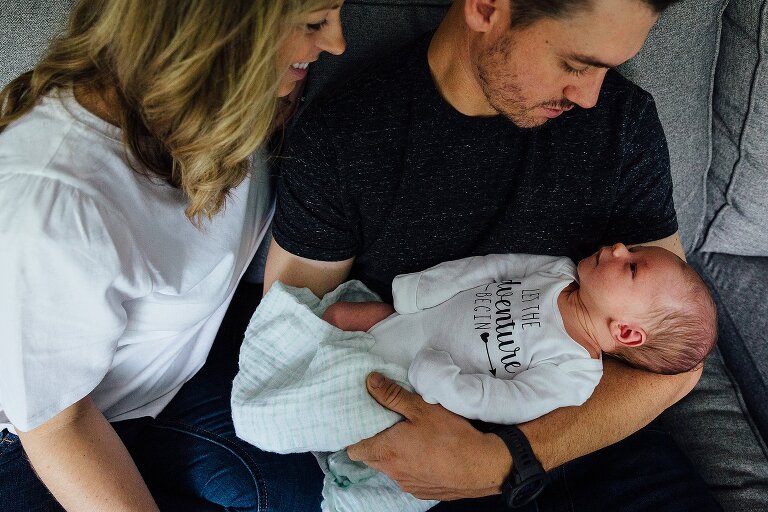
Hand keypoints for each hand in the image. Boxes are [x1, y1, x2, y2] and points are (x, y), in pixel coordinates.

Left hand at [346, 372, 509, 499]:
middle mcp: (393, 472)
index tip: (361, 423)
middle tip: (385, 424)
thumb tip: (369, 381)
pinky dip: (411, 466)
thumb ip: (392, 395)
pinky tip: (425, 453)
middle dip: (374, 443)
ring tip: (408, 437)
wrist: (483, 466)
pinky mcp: (424, 492)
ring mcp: (408, 485)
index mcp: (386, 451)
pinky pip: (408, 478)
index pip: (354, 450)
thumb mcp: (420, 408)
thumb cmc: (450, 435)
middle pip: (371, 459)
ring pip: (391, 469)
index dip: (355, 436)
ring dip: (394, 455)